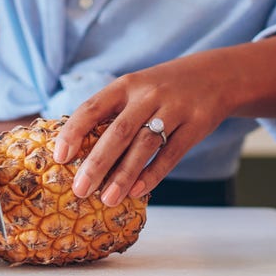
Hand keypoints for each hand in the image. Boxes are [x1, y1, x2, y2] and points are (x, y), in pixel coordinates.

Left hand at [53, 35, 275, 206]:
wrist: (216, 76)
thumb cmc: (162, 89)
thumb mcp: (136, 88)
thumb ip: (112, 113)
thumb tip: (77, 150)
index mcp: (126, 85)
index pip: (93, 107)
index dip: (74, 132)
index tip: (59, 157)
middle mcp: (148, 94)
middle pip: (119, 131)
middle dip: (97, 162)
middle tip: (79, 190)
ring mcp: (174, 109)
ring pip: (145, 145)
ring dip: (124, 174)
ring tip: (107, 199)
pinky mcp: (196, 125)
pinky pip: (172, 153)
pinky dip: (153, 173)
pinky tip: (138, 191)